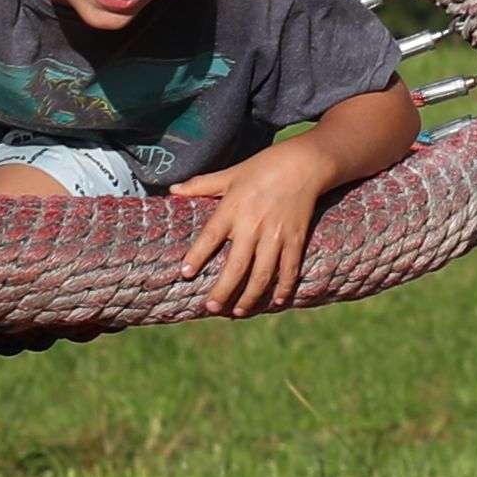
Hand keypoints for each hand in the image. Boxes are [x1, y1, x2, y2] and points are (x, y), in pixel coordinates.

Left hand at [169, 150, 333, 315]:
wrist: (304, 164)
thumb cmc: (263, 167)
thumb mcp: (230, 174)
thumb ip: (201, 185)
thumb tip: (172, 190)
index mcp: (233, 208)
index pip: (210, 236)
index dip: (197, 255)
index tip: (185, 273)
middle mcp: (253, 225)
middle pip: (236, 265)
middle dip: (223, 290)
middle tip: (211, 307)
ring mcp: (276, 235)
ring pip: (262, 274)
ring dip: (250, 296)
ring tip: (238, 312)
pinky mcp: (295, 239)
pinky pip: (289, 269)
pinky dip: (283, 287)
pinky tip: (275, 301)